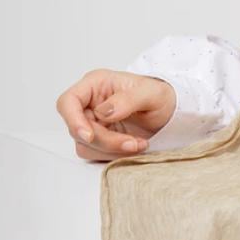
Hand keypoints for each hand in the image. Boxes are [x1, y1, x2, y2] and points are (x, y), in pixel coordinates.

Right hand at [55, 69, 176, 161]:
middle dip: (106, 140)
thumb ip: (128, 99)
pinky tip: (134, 147)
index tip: (89, 135)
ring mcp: (92, 123)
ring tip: (139, 144)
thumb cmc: (160, 96)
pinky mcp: (99, 140)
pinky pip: (96, 154)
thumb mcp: (152, 93)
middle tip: (133, 143)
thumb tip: (103, 111)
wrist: (171, 113)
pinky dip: (115, 155)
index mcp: (96, 84)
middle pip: (78, 129)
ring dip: (112, 150)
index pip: (68, 102)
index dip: (72, 120)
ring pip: (86, 145)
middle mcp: (90, 103)